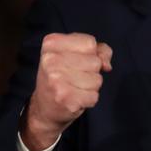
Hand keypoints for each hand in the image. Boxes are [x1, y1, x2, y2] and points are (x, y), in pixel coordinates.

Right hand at [19, 33, 111, 150]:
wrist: (44, 107)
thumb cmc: (62, 75)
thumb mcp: (76, 53)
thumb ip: (98, 50)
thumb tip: (106, 65)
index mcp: (51, 43)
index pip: (90, 43)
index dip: (91, 54)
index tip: (76, 60)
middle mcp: (50, 60)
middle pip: (95, 62)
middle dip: (91, 71)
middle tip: (74, 77)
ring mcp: (55, 80)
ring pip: (97, 80)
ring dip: (91, 86)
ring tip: (74, 87)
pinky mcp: (64, 98)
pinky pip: (94, 96)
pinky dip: (89, 99)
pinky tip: (75, 99)